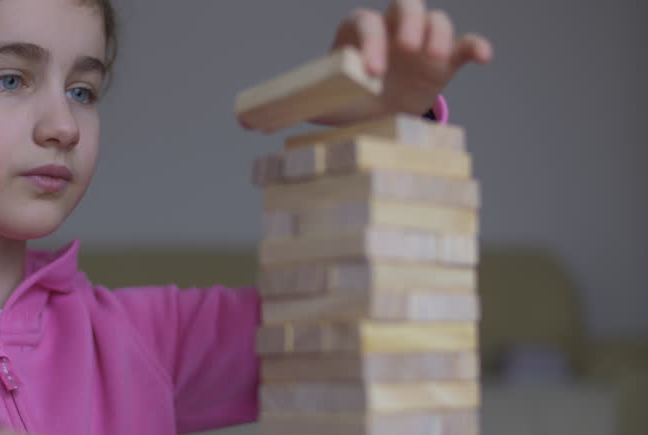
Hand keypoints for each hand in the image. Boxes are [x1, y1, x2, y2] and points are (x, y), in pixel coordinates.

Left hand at [310, 0, 493, 126]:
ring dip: (437, 33)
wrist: (376, 116)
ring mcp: (421, 42)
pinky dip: (476, 45)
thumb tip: (254, 118)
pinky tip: (484, 56)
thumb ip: (301, 104)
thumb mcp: (324, 104)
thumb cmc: (347, 101)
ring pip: (436, 19)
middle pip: (406, 6)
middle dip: (409, 22)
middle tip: (408, 49)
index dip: (370, 41)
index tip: (371, 71)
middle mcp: (392, 29)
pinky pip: (464, 44)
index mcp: (359, 33)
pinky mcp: (444, 61)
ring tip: (432, 57)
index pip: (366, 23)